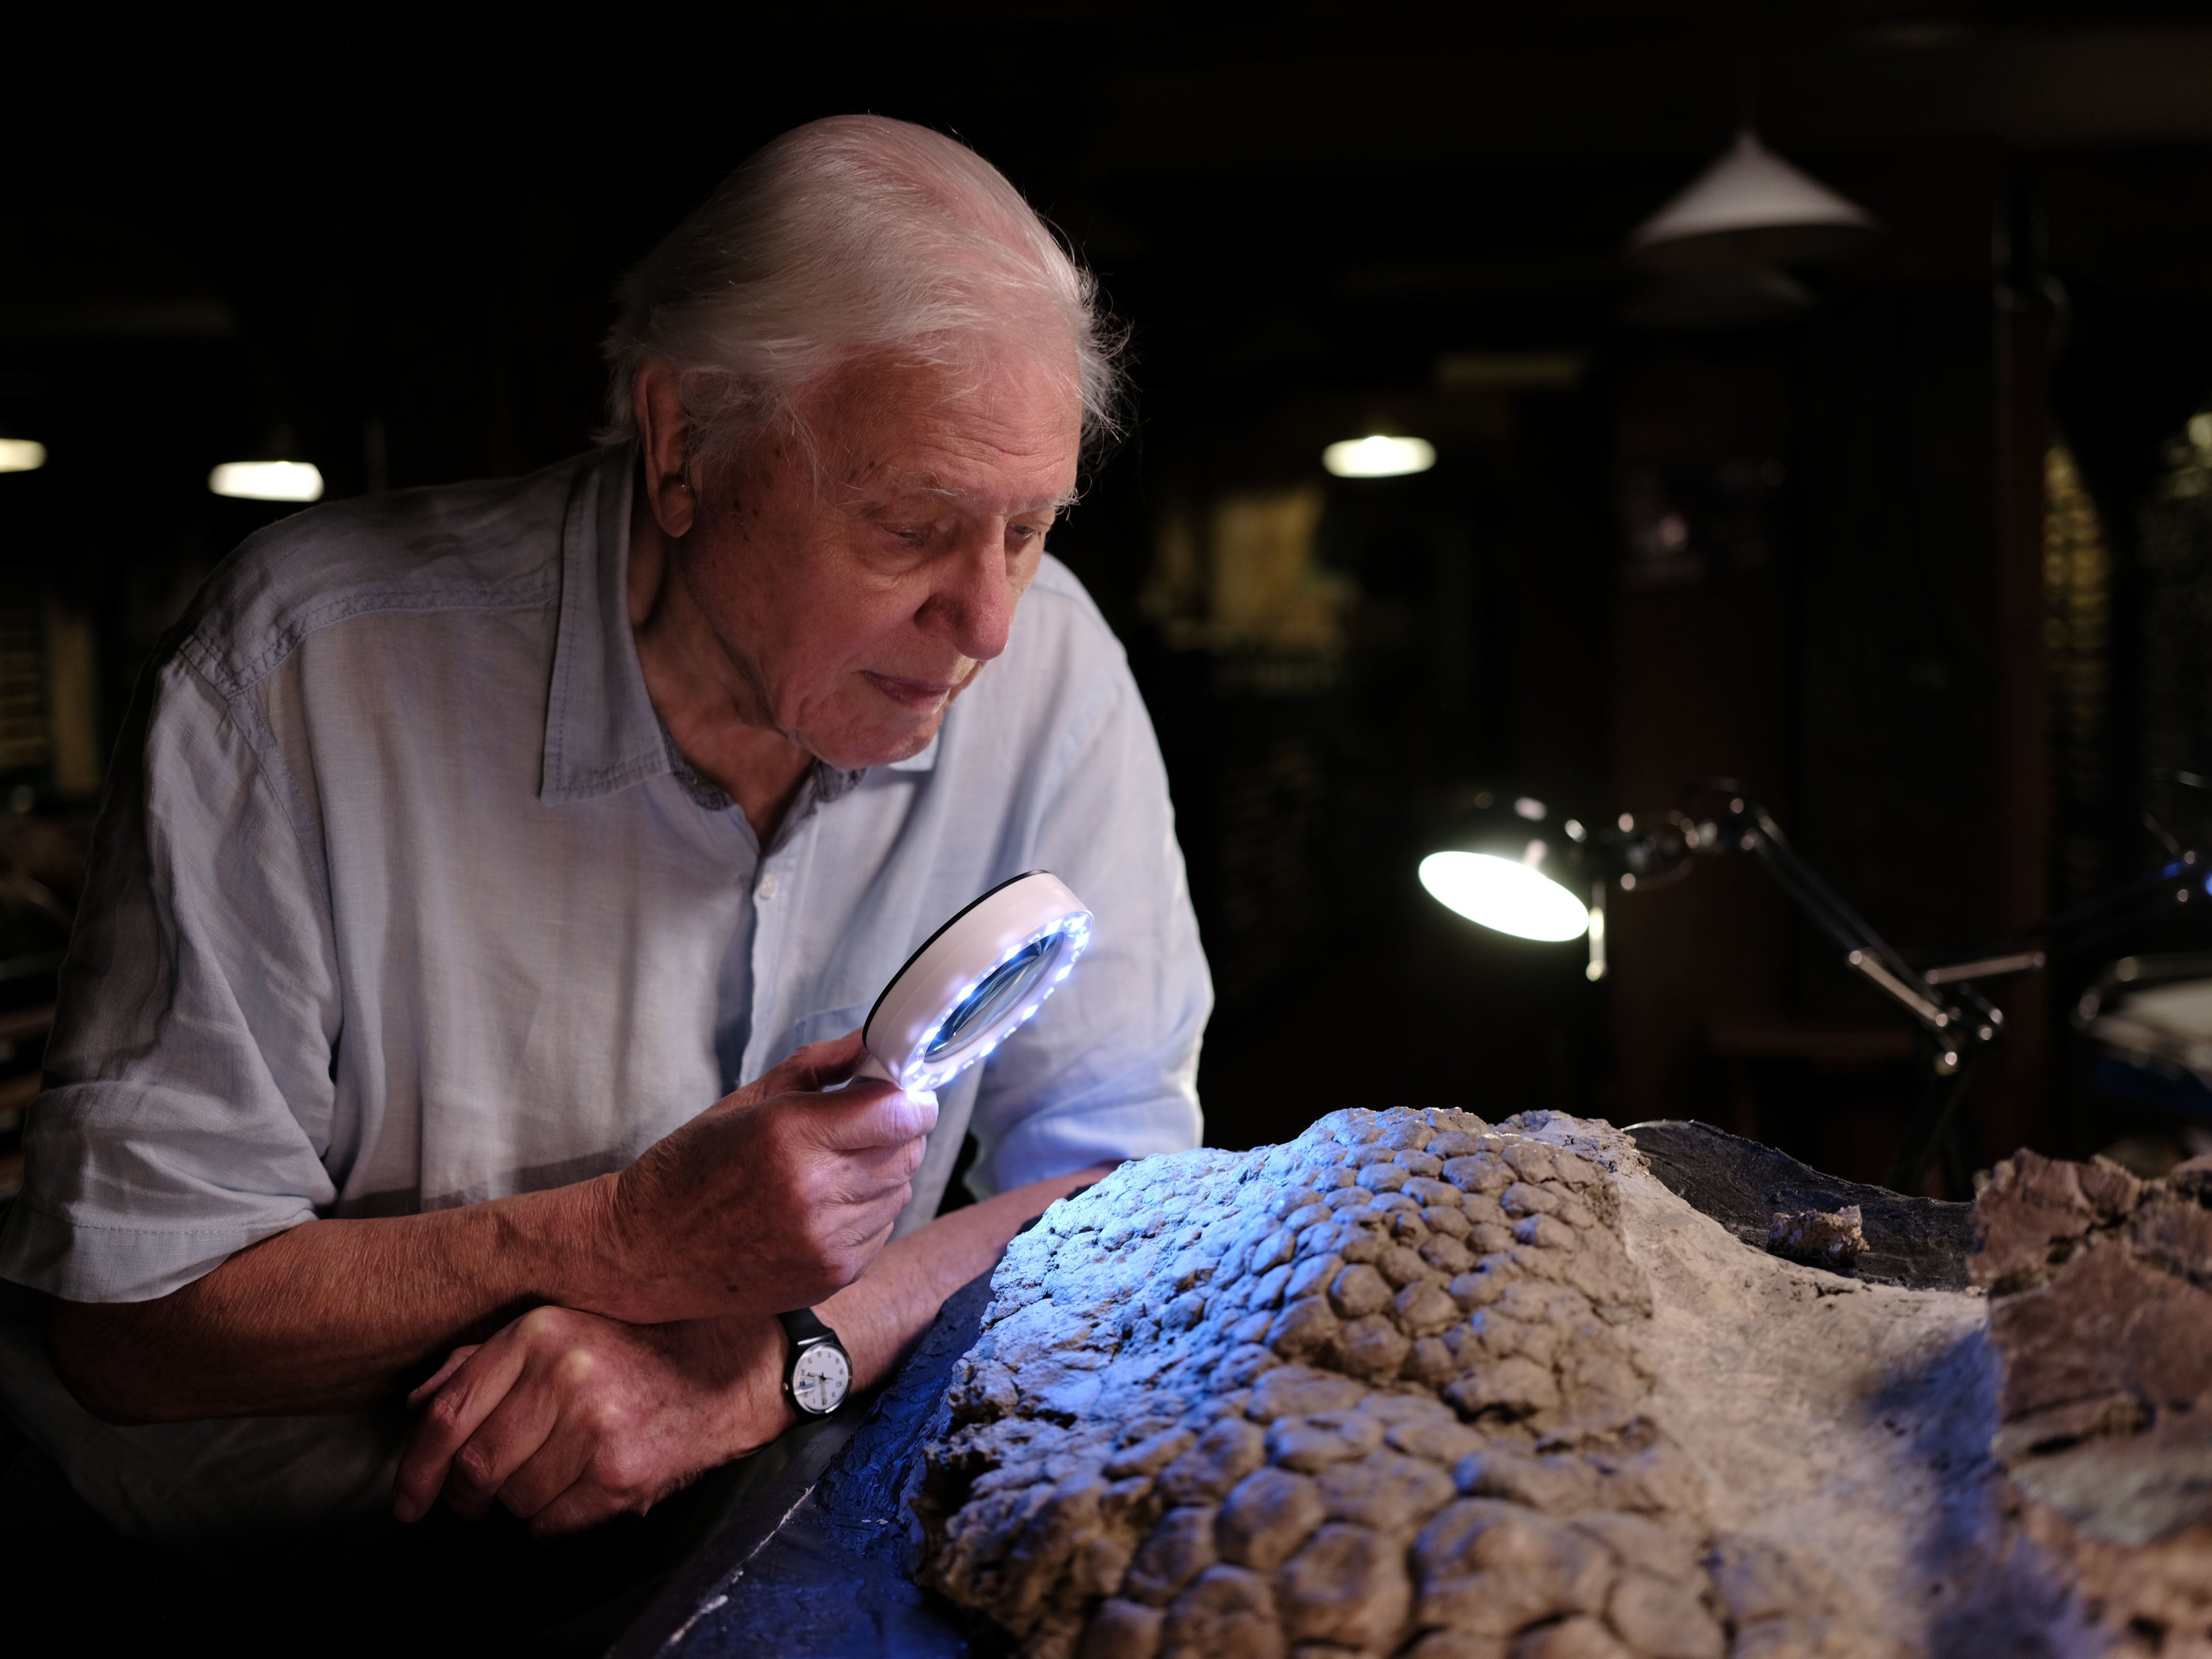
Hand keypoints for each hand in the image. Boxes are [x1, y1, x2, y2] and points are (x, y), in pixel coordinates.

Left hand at [391, 1305, 791, 1532]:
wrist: (732, 1369)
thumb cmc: (638, 1349)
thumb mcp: (560, 1328)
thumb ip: (483, 1359)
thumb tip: (417, 1403)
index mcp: (539, 1332)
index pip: (447, 1415)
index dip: (415, 1469)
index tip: (408, 1499)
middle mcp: (564, 1374)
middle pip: (474, 1466)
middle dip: (465, 1496)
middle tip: (473, 1500)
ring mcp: (595, 1426)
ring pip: (513, 1500)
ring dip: (518, 1504)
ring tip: (550, 1477)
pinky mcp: (622, 1474)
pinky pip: (552, 1525)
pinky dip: (552, 1521)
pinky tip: (577, 1491)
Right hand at [602, 1031, 936, 1322]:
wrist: (646, 1251)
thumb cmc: (692, 1168)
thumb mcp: (748, 1101)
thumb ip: (818, 1065)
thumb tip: (871, 1041)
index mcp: (789, 1134)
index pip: (896, 1112)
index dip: (910, 1099)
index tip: (903, 1094)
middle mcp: (813, 1189)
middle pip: (907, 1151)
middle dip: (898, 1132)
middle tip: (866, 1126)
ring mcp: (825, 1240)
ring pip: (901, 1191)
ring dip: (883, 1174)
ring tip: (834, 1169)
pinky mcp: (831, 1275)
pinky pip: (883, 1229)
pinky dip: (868, 1213)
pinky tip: (825, 1206)